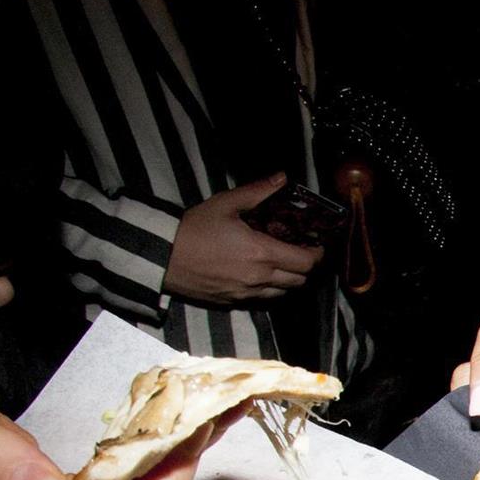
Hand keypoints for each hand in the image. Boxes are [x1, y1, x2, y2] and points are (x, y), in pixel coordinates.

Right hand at [162, 172, 323, 305]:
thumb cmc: (194, 227)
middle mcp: (260, 278)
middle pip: (300, 280)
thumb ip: (258, 192)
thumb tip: (282, 178)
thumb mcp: (226, 203)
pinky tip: (261, 275)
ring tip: (282, 263)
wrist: (162, 255)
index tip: (316, 244)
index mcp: (262, 253)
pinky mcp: (234, 302)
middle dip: (306, 267)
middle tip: (301, 252)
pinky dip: (270, 290)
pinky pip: (263, 300)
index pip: (307, 262)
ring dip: (289, 280)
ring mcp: (247, 294)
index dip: (317, 254)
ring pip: (283, 293)